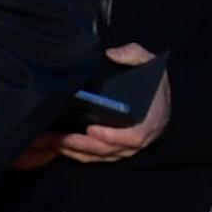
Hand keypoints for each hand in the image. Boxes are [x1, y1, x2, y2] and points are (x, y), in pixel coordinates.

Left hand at [59, 43, 169, 164]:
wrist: (159, 96)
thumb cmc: (153, 81)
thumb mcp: (150, 63)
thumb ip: (133, 55)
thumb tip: (112, 54)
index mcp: (152, 119)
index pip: (135, 136)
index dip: (114, 137)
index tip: (92, 130)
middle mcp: (140, 137)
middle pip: (111, 150)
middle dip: (83, 145)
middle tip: (60, 138)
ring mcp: (127, 146)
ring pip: (100, 156)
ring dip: (75, 151)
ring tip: (52, 141)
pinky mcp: (116, 148)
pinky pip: (96, 157)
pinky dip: (77, 154)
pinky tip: (58, 146)